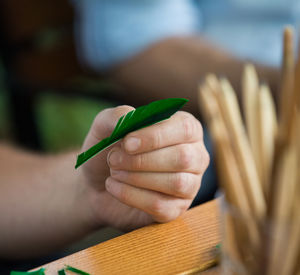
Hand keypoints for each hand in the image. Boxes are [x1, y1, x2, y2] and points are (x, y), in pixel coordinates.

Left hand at [80, 105, 208, 230]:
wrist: (97, 183)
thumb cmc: (109, 149)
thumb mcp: (106, 126)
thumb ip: (118, 116)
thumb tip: (132, 117)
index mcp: (185, 129)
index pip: (185, 128)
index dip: (156, 136)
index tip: (127, 143)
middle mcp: (194, 156)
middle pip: (183, 158)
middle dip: (142, 160)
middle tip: (114, 160)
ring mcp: (188, 185)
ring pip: (176, 183)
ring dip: (137, 178)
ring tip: (114, 172)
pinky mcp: (175, 209)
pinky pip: (161, 206)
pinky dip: (131, 196)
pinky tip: (114, 187)